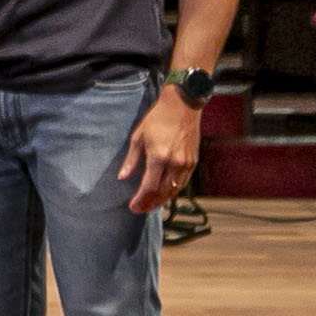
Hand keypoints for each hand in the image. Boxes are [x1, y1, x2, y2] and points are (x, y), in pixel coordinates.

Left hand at [116, 88, 201, 214]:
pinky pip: (183, 182)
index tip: (133, 207)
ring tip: (150, 205)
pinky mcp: (193, 161)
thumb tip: (122, 177)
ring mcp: (186, 163)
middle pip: (163, 192)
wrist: (183, 106)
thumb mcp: (138, 137)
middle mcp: (175, 163)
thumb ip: (131, 160)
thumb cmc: (157, 119)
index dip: (141, 200)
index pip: (149, 186)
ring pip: (175, 190)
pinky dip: (173, 191)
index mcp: (158, 157)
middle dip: (150, 203)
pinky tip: (165, 193)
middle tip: (140, 209)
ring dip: (162, 200)